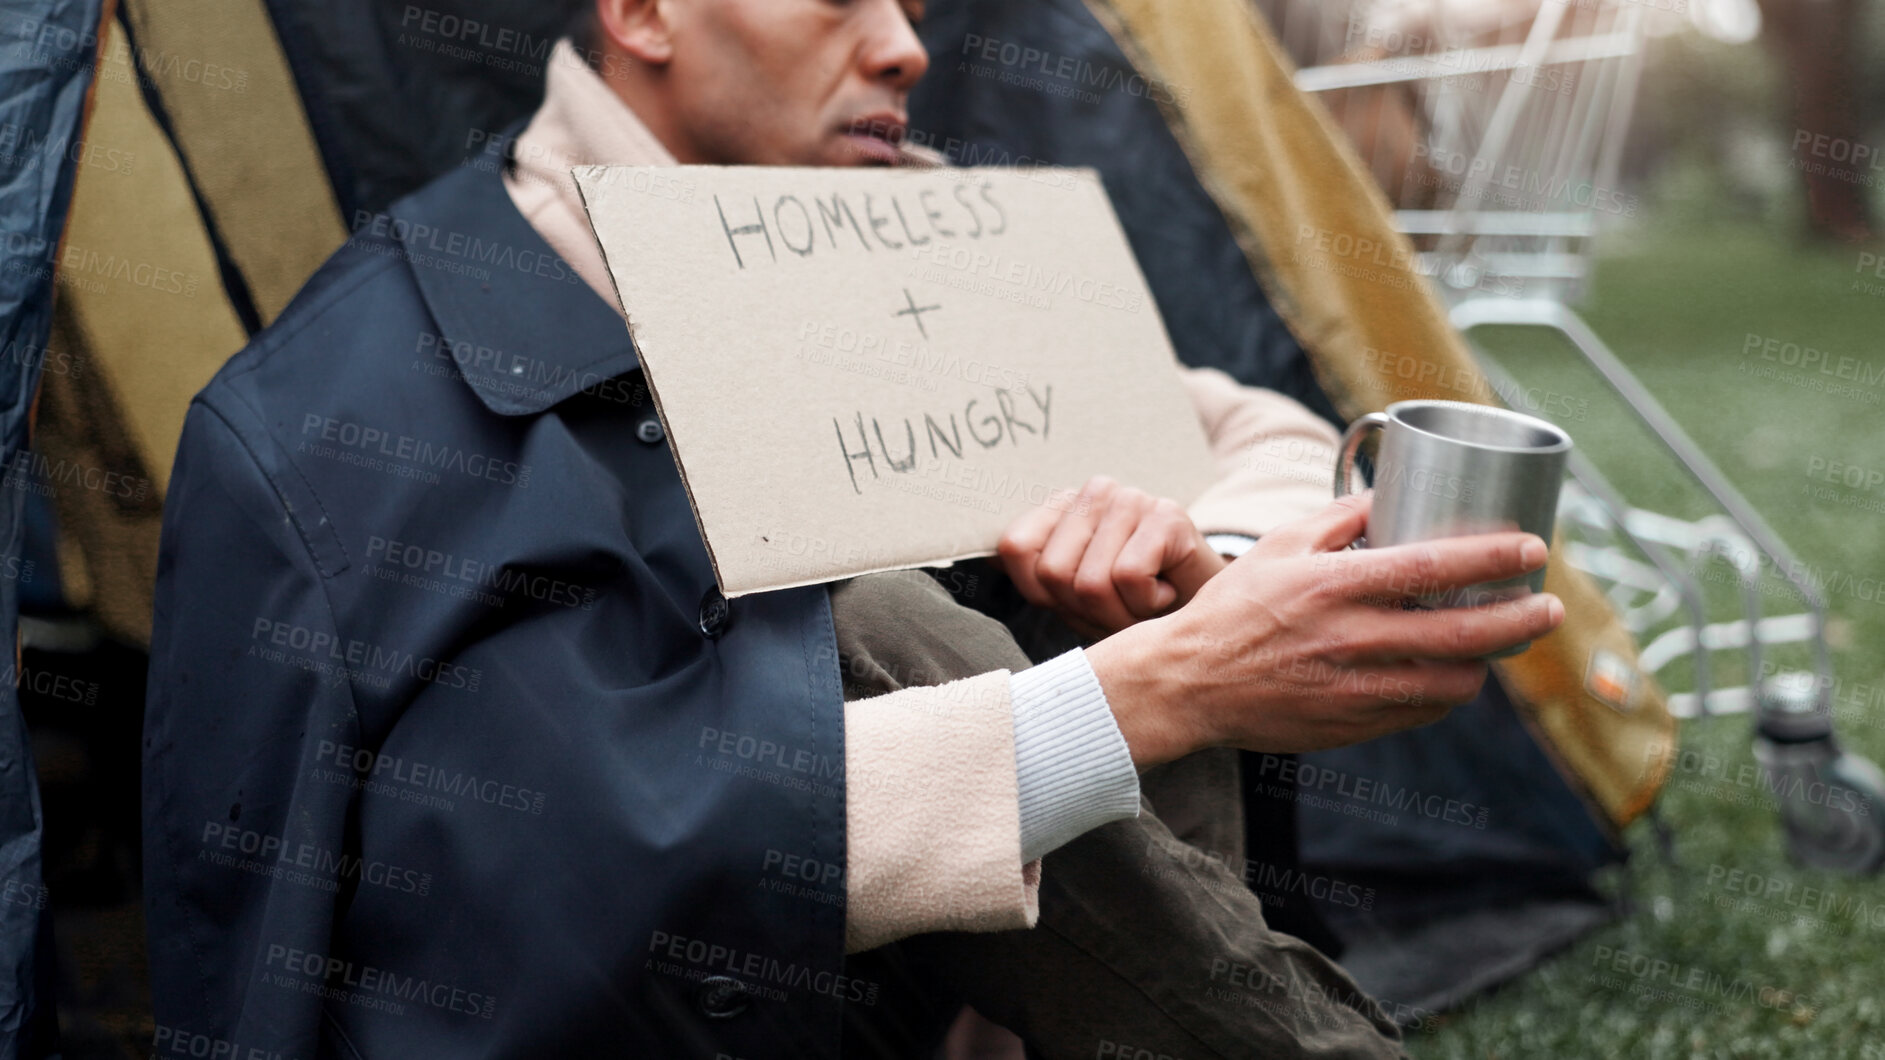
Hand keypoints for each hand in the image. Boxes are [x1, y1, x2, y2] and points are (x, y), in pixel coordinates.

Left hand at [996, 474, 1227, 638]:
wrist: (1207, 620)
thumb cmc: (1135, 609)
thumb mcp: (1071, 599)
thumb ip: (1032, 574)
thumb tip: (983, 556)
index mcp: (1063, 506)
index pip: (1015, 548)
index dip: (1044, 594)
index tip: (1079, 600)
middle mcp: (1095, 491)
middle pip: (1053, 572)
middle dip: (1085, 610)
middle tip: (1122, 604)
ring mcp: (1132, 498)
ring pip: (1090, 582)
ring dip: (1120, 613)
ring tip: (1146, 600)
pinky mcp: (1168, 515)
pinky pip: (1128, 577)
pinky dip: (1146, 605)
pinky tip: (1166, 593)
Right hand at [1083, 492, 1564, 768]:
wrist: (1190, 683)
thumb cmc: (1233, 608)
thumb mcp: (1278, 547)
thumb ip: (1338, 519)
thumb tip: (1389, 495)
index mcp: (1334, 586)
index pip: (1434, 567)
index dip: (1493, 559)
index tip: (1531, 549)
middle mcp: (1351, 638)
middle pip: (1464, 633)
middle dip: (1520, 618)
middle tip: (1548, 606)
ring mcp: (1355, 689)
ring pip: (1453, 682)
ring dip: (1486, 661)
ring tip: (1498, 641)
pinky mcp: (1353, 726)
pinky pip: (1421, 711)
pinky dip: (1445, 691)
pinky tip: (1449, 673)